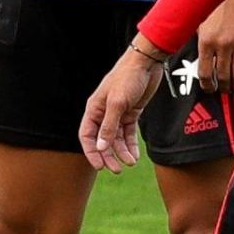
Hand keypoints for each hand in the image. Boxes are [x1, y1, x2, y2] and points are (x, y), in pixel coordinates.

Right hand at [79, 47, 164, 171]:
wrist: (146, 64)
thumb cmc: (128, 78)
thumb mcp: (117, 103)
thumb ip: (109, 126)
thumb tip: (100, 147)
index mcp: (94, 109)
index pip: (87, 135)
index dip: (91, 152)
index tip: (99, 167)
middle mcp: (103, 113)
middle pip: (102, 140)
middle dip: (108, 156)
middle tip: (117, 170)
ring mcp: (117, 114)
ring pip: (116, 139)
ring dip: (122, 152)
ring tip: (130, 163)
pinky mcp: (131, 113)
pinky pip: (128, 133)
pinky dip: (131, 145)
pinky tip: (135, 155)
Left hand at [195, 0, 233, 95]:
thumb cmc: (218, 1)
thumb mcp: (202, 20)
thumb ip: (201, 40)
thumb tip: (200, 58)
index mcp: (206, 40)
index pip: (205, 73)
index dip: (207, 85)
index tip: (209, 88)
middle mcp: (223, 45)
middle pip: (223, 77)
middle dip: (224, 88)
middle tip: (224, 91)